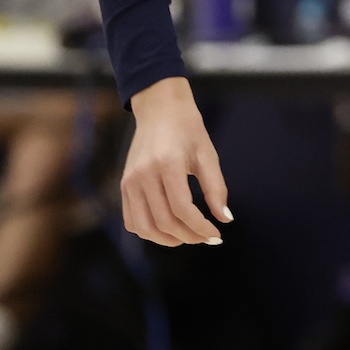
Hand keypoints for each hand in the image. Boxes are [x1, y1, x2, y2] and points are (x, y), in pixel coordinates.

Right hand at [121, 76, 231, 245]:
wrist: (160, 110)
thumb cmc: (188, 130)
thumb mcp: (208, 155)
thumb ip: (216, 188)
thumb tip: (225, 219)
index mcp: (167, 164)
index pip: (183, 209)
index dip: (201, 227)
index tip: (216, 235)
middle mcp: (143, 174)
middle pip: (164, 221)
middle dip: (188, 236)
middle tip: (206, 238)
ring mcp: (129, 181)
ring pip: (144, 227)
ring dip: (167, 240)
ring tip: (188, 237)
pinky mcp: (124, 185)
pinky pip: (131, 220)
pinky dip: (149, 232)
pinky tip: (168, 229)